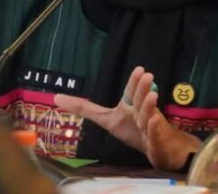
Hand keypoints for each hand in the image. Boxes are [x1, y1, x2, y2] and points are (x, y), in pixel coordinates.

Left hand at [54, 66, 201, 169]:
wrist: (161, 149)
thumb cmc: (135, 130)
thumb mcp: (106, 119)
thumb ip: (84, 108)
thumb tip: (56, 97)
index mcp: (130, 106)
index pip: (131, 92)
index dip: (134, 81)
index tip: (140, 69)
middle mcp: (140, 113)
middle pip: (140, 100)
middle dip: (142, 88)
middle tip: (147, 75)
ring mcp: (150, 127)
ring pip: (149, 116)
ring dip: (149, 106)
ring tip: (152, 96)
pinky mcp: (156, 142)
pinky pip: (155, 134)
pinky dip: (155, 128)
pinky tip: (154, 121)